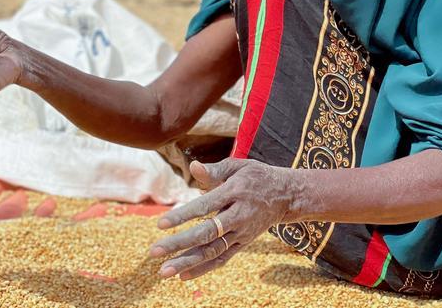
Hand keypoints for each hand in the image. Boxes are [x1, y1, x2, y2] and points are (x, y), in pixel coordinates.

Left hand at [149, 158, 303, 280]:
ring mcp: (242, 232)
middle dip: (179, 243)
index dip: (183, 215)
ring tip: (164, 271)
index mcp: (235, 192)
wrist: (286, 196)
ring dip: (188, 262)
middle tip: (154, 251)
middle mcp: (239, 215)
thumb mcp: (239, 166)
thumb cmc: (256, 176)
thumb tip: (193, 166)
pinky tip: (182, 276)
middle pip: (207, 233)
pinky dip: (203, 268)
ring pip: (213, 250)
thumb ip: (215, 170)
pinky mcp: (243, 243)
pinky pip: (222, 258)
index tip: (161, 224)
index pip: (206, 206)